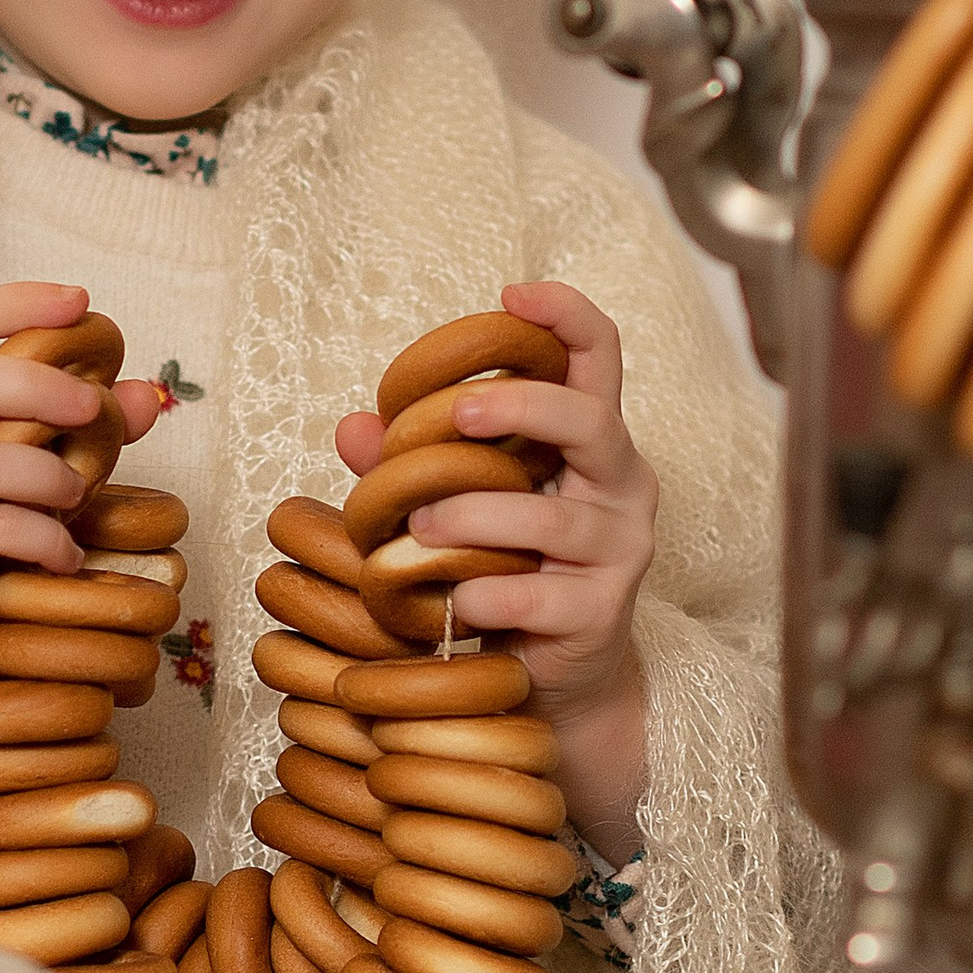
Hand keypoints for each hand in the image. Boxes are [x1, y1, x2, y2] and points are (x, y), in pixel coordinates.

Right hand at [0, 285, 161, 780]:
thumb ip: (76, 431)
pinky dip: (44, 539)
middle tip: (89, 409)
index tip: (82, 303)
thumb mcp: (21, 475)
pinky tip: (61, 556)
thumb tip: (148, 395)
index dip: (18, 302)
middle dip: (36, 386)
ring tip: (75, 500)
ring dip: (48, 477)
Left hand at [333, 280, 653, 858]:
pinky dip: (488, 598)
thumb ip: (413, 462)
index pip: (599, 356)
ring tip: (419, 529)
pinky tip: (452, 603)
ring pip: (556, 517)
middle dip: (519, 407)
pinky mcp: (603, 613)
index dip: (565, 314)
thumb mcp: (463, 500)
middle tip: (453, 415)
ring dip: (477, 517)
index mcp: (591, 438)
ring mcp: (620, 549)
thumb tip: (351, 426)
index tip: (512, 293)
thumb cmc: (508, 567)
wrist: (560, 679)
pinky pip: (542, 597)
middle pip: (590, 418)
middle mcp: (620, 483)